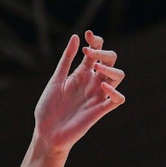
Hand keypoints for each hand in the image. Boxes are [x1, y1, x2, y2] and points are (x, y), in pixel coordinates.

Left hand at [34, 31, 125, 155]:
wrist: (46, 132)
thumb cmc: (48, 107)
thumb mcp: (56, 80)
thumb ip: (66, 59)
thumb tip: (76, 37)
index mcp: (81, 73)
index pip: (95, 52)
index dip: (96, 41)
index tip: (88, 34)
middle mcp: (92, 82)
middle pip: (110, 61)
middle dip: (103, 52)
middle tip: (88, 53)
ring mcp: (98, 95)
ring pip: (118, 77)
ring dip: (111, 69)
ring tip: (96, 67)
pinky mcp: (100, 110)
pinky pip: (118, 99)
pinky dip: (115, 92)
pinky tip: (104, 87)